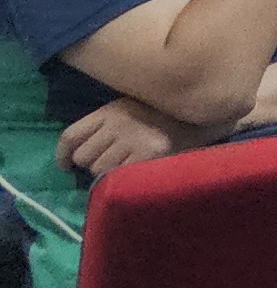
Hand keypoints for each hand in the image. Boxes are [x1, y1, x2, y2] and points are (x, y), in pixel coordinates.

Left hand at [61, 97, 204, 176]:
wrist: (203, 114)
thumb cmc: (163, 114)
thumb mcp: (129, 109)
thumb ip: (106, 125)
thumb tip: (78, 154)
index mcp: (111, 110)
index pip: (71, 135)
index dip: (62, 155)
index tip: (65, 166)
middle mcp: (118, 124)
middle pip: (82, 156)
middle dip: (91, 162)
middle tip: (108, 162)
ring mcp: (133, 139)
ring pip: (98, 169)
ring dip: (106, 172)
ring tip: (123, 167)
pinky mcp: (149, 154)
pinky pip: (119, 175)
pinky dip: (121, 178)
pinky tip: (132, 173)